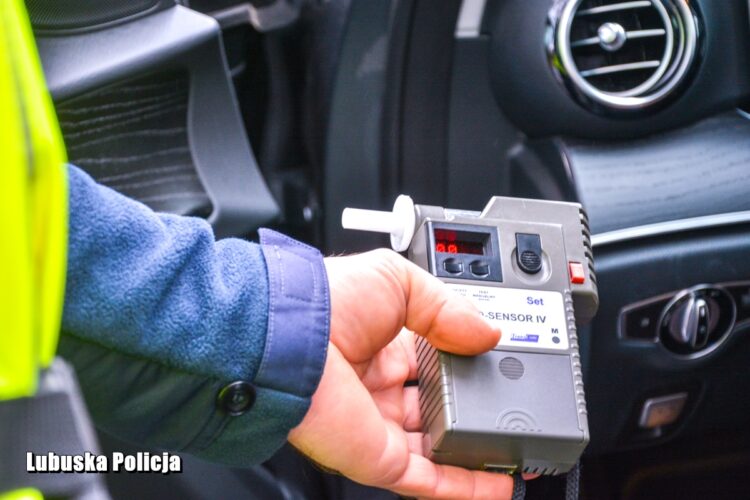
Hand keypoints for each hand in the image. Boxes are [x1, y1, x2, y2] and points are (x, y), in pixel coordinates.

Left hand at [288, 249, 513, 498]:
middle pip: (439, 406)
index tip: (502, 363)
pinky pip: (428, 480)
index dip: (468, 363)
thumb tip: (489, 332)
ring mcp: (379, 424)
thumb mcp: (399, 281)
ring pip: (438, 449)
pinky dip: (466, 486)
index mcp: (383, 344)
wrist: (291, 338)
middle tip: (517, 406)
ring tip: (517, 447)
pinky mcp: (378, 458)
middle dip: (476, 409)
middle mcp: (380, 386)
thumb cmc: (328, 302)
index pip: (435, 359)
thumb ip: (449, 307)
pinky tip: (499, 481)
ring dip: (476, 452)